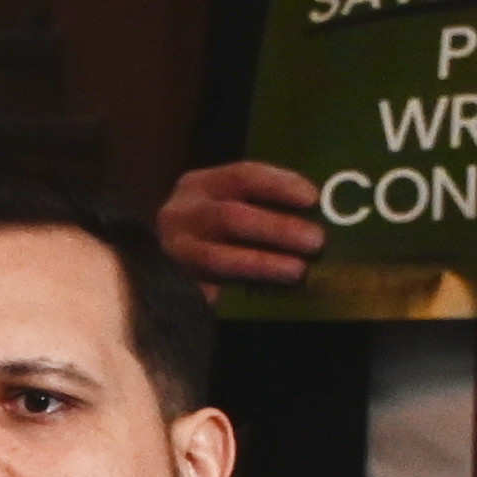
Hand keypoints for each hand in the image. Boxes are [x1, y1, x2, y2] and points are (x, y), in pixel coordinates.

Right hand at [151, 158, 330, 295]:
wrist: (157, 270)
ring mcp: (172, 253)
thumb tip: (319, 213)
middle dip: (277, 228)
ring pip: (217, 258)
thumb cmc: (213, 234)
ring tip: (297, 271)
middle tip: (316, 241)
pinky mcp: (172, 287)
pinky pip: (205, 292)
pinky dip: (235, 295)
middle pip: (231, 217)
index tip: (313, 199)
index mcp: (200, 185)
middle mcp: (181, 215)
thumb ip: (262, 205)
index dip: (279, 186)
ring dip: (262, 263)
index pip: (243, 176)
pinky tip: (264, 300)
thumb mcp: (228, 206)